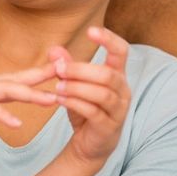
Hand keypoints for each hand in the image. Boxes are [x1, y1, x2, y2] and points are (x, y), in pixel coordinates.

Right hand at [0, 66, 57, 141]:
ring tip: (53, 100)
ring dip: (31, 95)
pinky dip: (1, 115)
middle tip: (71, 72)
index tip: (61, 75)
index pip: (16, 81)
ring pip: (7, 90)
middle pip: (19, 79)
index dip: (39, 78)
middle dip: (45, 76)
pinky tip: (16, 124)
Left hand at [51, 26, 131, 164]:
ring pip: (102, 93)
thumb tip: (54, 49)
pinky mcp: (108, 126)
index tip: (90, 30)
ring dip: (76, 88)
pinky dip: (75, 104)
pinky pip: (93, 112)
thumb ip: (67, 68)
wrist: (90, 145)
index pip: (121, 51)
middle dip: (80, 70)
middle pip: (107, 74)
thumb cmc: (85, 111)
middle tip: (58, 69)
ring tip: (57, 87)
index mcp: (117, 75)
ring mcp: (118, 110)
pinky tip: (60, 100)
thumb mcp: (74, 87)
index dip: (108, 39)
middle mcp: (122, 91)